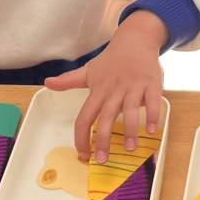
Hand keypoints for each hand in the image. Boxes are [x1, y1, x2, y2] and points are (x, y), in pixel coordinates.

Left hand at [45, 11, 166, 163]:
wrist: (135, 39)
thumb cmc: (111, 60)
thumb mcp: (89, 71)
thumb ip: (69, 80)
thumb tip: (48, 83)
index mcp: (98, 91)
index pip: (85, 116)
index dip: (82, 137)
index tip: (83, 154)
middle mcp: (114, 90)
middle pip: (106, 117)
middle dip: (104, 140)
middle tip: (103, 159)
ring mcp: (133, 87)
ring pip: (129, 110)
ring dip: (130, 130)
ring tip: (130, 148)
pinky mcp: (151, 83)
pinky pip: (152, 100)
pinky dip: (151, 114)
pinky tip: (151, 129)